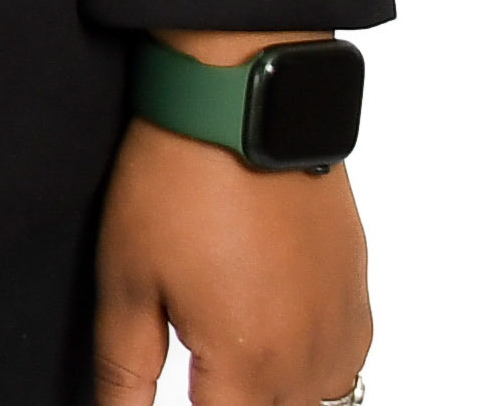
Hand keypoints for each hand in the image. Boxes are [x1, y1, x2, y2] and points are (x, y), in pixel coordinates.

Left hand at [95, 46, 370, 405]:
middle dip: (229, 398)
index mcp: (250, 365)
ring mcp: (343, 325)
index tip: (178, 388)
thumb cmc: (177, 183)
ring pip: (316, 398)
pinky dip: (311, 364)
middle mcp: (310, 357)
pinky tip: (270, 332)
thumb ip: (124, 369)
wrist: (240, 107)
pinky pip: (344, 361)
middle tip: (194, 369)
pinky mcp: (358, 291)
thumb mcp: (126, 281)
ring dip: (272, 390)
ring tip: (225, 354)